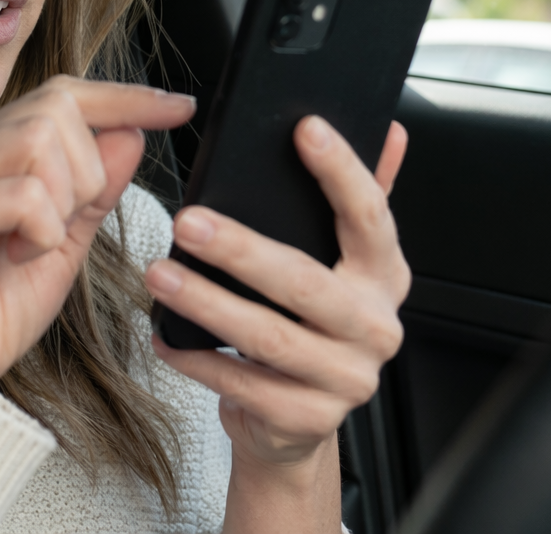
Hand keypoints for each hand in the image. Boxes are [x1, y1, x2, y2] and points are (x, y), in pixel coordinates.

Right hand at [0, 76, 196, 390]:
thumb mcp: (64, 241)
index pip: (59, 95)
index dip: (123, 98)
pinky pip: (24, 195)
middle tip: (65, 226)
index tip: (179, 107)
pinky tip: (18, 258)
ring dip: (64, 200)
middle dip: (88, 171)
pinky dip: (42, 232)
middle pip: (54, 110)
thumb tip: (132, 132)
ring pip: (39, 141)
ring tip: (36, 245)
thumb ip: (95, 188)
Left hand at [145, 116, 409, 515]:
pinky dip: (196, 358)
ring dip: (206, 303)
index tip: (305, 130)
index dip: (342, 171)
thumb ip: (362, 199)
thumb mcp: (340, 263)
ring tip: (160, 273)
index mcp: (384, 277)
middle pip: (305, 281)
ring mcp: (346, 379)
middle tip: (188, 221)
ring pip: (267, 335)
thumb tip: (390, 131)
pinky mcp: (308, 419)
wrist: (298, 422)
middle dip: (241, 250)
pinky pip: (241, 384)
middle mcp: (374, 328)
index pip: (371, 216)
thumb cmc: (310, 326)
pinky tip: (163, 335)